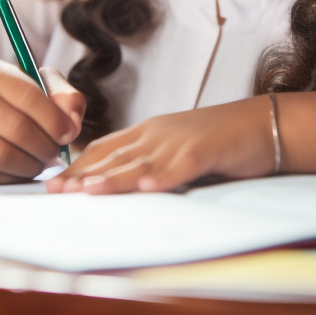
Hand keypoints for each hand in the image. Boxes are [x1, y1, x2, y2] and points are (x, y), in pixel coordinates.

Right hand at [0, 59, 83, 183]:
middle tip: (54, 157)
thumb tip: (72, 124)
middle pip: (16, 128)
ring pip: (0, 155)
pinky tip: (17, 173)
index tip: (67, 134)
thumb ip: (61, 97)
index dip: (55, 120)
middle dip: (44, 148)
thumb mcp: (29, 87)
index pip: (28, 95)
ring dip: (29, 167)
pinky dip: (8, 178)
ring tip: (38, 166)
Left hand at [45, 97, 273, 194]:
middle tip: (54, 191)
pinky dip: (165, 177)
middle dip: (83, 175)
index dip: (78, 166)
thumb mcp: (174, 147)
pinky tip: (150, 187)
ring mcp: (181, 141)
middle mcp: (158, 134)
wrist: (262, 123)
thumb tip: (119, 182)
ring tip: (88, 191)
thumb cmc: (219, 139)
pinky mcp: (207, 151)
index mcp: (149, 132)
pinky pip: (183, 166)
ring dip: (114, 178)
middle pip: (114, 156)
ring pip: (141, 162)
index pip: (104, 149)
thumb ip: (147, 160)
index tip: (52, 183)